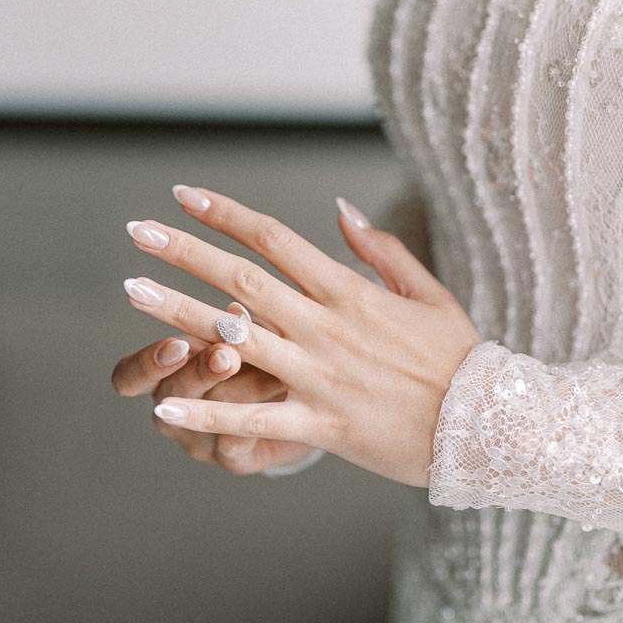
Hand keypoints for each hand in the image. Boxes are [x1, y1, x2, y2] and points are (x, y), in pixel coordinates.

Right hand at [110, 329, 321, 474]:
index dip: (147, 363)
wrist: (297, 406)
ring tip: (268, 371)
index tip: (178, 345)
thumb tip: (235, 311)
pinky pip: (234, 445)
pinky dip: (253, 420)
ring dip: (235, 389)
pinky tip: (275, 403)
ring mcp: (198, 441)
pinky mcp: (233, 461)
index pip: (128, 376)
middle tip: (226, 356)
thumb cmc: (260, 356)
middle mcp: (171, 410)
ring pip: (203, 419)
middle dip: (199, 372)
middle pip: (169, 395)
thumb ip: (235, 327)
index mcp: (163, 373)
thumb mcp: (244, 336)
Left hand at [113, 185, 481, 487]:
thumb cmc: (459, 358)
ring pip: (238, 340)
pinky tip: (164, 405)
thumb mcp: (427, 292)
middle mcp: (328, 327)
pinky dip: (209, 412)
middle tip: (136, 232)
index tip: (183, 196)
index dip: (224, 214)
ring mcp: (321, 376)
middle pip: (243, 278)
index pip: (275, 238)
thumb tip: (338, 207)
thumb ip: (380, 249)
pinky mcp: (321, 426)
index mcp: (350, 291)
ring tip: (133, 293)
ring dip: (180, 315)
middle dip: (185, 252)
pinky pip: (255, 420)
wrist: (489, 425)